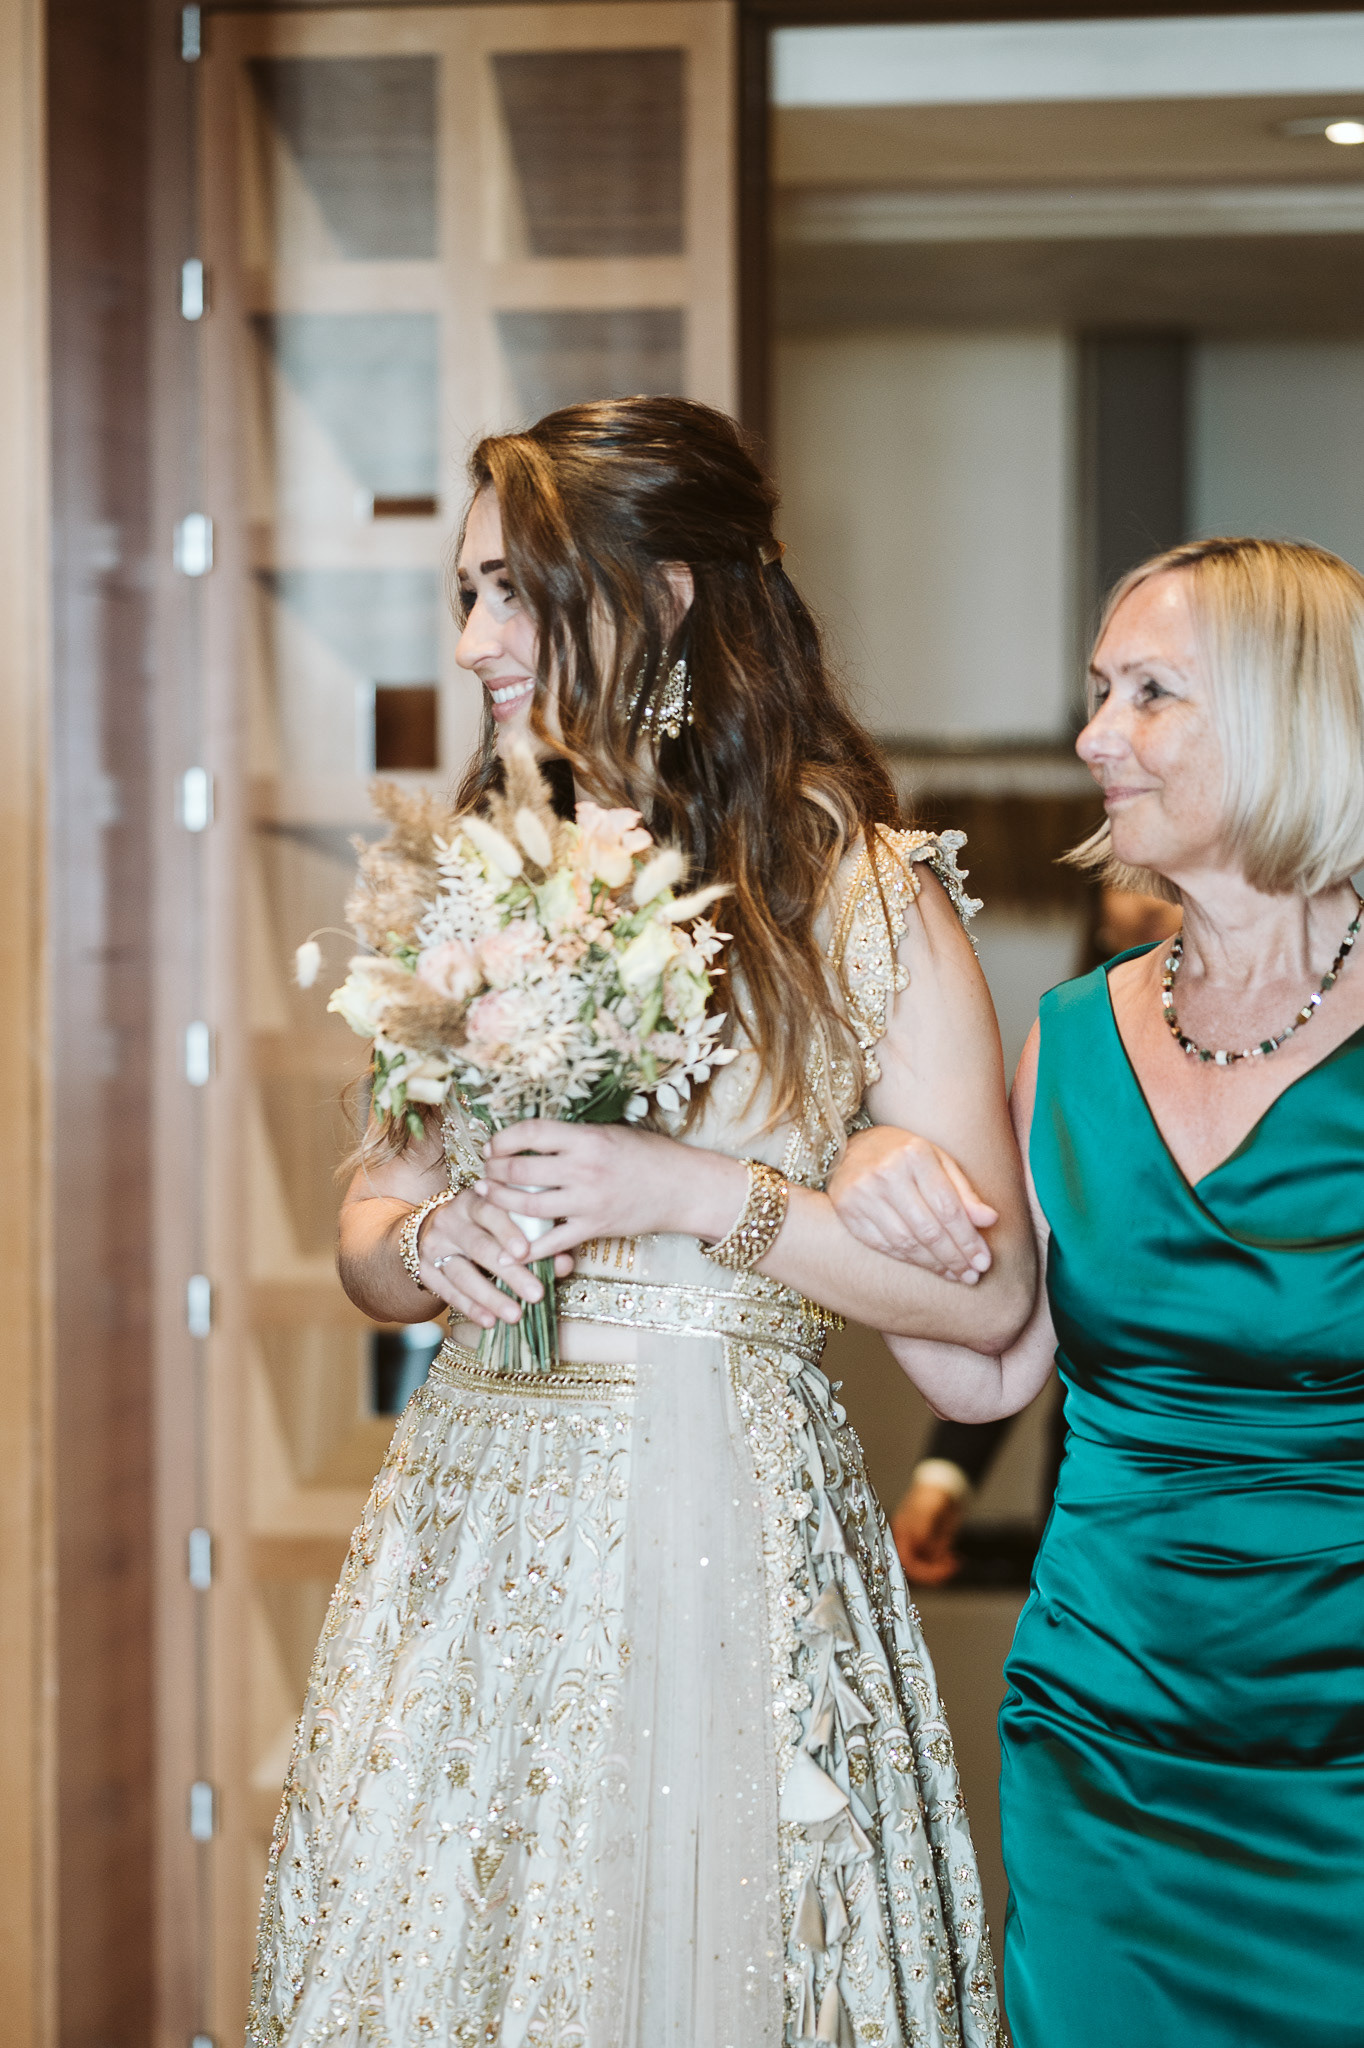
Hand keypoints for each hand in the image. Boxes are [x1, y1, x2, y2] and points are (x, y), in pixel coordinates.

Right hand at [414, 1186, 574, 1330]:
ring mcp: (434, 1246)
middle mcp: (450, 1219)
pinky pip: (448, 1292)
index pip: (490, 1211)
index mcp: (474, 1199)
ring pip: (462, 1274)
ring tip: (516, 1315)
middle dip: (510, 1273)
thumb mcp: (508, 1220)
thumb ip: (538, 1237)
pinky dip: (471, 1308)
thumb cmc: (488, 1223)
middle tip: (536, 1294)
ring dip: (490, 1297)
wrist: (436, 1227)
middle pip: (480, 1247)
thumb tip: (565, 1262)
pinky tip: (490, 1321)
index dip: (507, 1231)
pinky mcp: (425, 1270)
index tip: (525, 1251)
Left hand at [475, 1120, 730, 1259]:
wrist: (684, 1187)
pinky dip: (526, 1248)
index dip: (504, 1139)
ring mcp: (588, 1202)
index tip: (494, 1145)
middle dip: (494, 1172)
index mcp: (587, 1139)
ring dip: (500, 1202)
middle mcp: (584, 1170)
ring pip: (528, 1205)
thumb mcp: (611, 1133)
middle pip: (520, 1171)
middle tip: (486, 1172)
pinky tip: (508, 1248)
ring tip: (488, 1197)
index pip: (531, 1133)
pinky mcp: (594, 1229)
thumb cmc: (650, 1154)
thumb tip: (533, 1138)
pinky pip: (552, 1242)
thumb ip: (574, 1138)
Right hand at [827, 1126, 996, 1281]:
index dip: (968, 1239)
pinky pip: (884, 1245)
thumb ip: (964, 1192)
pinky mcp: (847, 1211)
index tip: (983, 1261)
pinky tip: (927, 1266)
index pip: (948, 1207)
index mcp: (915, 1155)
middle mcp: (886, 1173)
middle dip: (954, 1257)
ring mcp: (862, 1193)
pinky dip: (909, 1260)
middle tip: (972, 1275)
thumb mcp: (939, 1162)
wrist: (851, 1149)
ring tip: (955, 1275)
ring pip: (906, 1242)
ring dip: (934, 1264)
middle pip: (928, 1229)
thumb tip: (990, 1220)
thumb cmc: (905, 1156)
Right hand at [891, 1481, 963, 1584]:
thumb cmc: (931, 1494)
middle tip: (949, 1568)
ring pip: (927, 1568)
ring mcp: (922, 1545)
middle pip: (916, 1569)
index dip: (920, 1571)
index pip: (906, 1561)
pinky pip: (936, 1563)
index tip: (937, 1572)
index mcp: (902, 1534)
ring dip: (940, 1568)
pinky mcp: (933, 1546)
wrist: (945, 1487)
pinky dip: (946, 1564)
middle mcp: (910, 1542)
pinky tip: (955, 1559)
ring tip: (954, 1561)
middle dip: (933, 1572)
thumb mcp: (926, 1509)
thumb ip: (921, 1526)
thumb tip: (918, 1543)